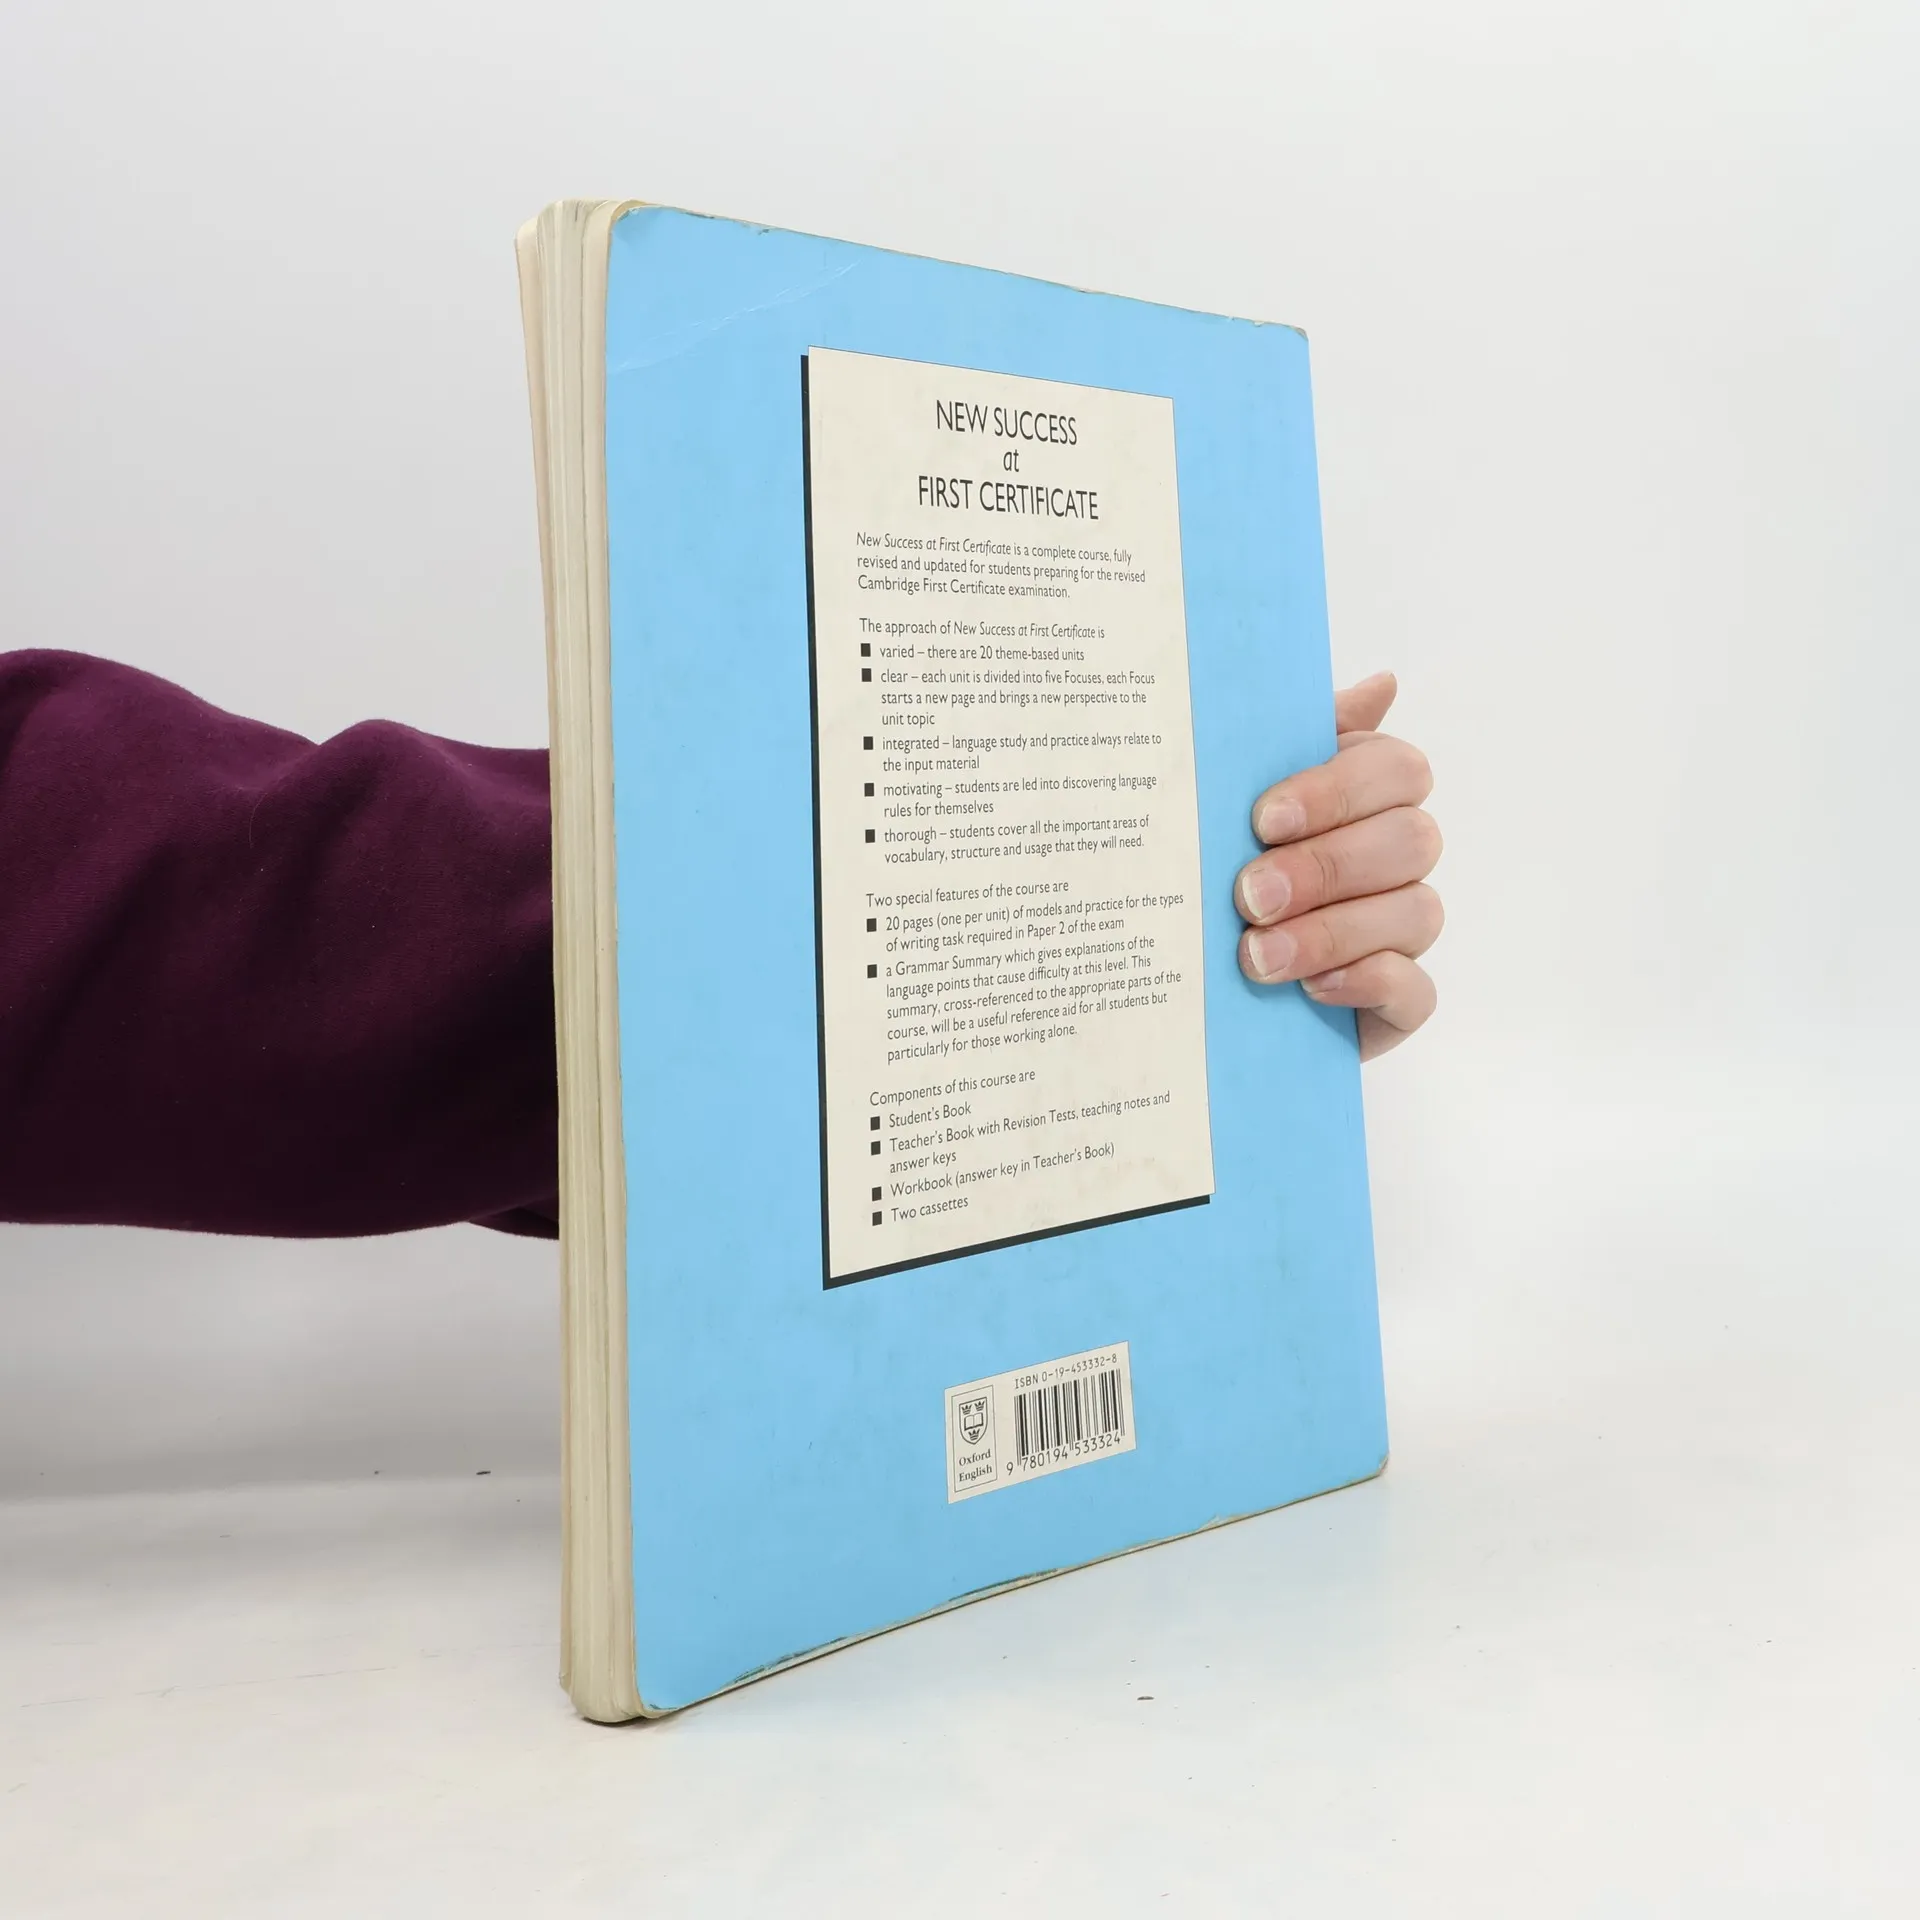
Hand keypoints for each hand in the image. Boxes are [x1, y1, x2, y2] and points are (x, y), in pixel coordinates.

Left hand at [1235, 672, 1441, 1059]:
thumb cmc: (1223, 869)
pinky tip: (1311, 988)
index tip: (1264, 819)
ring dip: (1333, 931)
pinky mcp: (1399, 1001)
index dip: (1337, 790)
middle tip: (1249, 894)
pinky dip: (1366, 982)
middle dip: (1327, 866)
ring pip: (1416, 912)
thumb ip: (1292, 741)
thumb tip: (1382, 683)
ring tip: (1256, 955)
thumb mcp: (1235, 800)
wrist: (1200, 981)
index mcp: (1367, 797)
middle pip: (1410, 840)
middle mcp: (1397, 859)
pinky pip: (1416, 989)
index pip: (1396, 770)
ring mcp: (1405, 931)